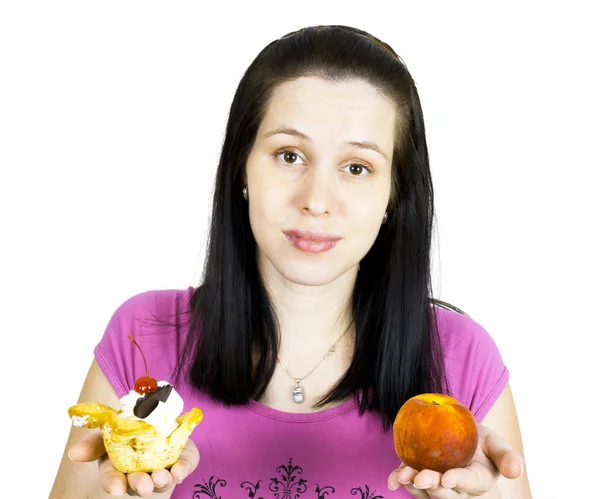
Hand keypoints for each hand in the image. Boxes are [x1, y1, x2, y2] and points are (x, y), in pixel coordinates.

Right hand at [68, 429, 199, 495]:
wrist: (158, 414)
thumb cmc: (130, 425)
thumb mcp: (109, 429)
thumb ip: (94, 441)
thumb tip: (74, 453)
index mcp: (117, 465)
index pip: (112, 479)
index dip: (113, 484)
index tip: (116, 488)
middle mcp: (139, 472)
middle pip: (136, 484)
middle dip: (139, 485)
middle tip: (144, 485)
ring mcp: (161, 468)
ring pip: (160, 480)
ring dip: (161, 480)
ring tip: (162, 477)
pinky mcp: (181, 461)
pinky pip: (183, 467)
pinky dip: (182, 469)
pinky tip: (180, 471)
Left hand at [386, 424, 523, 497]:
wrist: (462, 434)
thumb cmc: (482, 441)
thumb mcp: (497, 445)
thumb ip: (507, 458)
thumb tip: (517, 472)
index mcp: (477, 481)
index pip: (468, 483)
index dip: (458, 481)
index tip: (448, 477)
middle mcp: (456, 489)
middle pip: (444, 492)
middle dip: (432, 486)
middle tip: (422, 478)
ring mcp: (436, 484)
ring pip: (424, 491)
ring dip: (413, 485)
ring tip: (402, 477)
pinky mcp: (420, 475)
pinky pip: (409, 482)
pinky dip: (399, 481)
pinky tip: (392, 480)